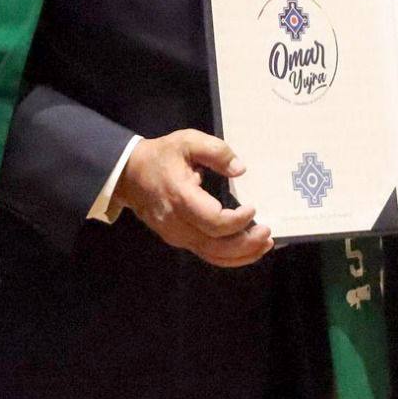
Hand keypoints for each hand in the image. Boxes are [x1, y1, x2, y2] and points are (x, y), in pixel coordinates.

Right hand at [114, 129, 272, 267]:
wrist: (130, 175)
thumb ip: (216, 151)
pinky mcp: (179, 240)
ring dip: (241, 254)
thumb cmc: (162, 156)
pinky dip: (229, 257)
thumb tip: (240, 169)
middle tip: (268, 233)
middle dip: (245, 243)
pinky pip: (206, 254)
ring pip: (212, 255)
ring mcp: (177, 236)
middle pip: (215, 245)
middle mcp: (177, 223)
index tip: (253, 208)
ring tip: (265, 244)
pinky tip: (248, 251)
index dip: (237, 220)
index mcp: (180, 197)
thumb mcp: (188, 141)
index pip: (213, 221)